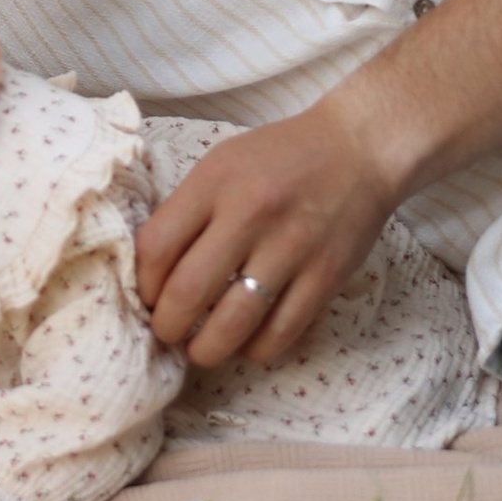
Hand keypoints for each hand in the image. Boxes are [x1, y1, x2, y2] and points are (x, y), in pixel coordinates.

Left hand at [133, 97, 402, 370]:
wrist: (358, 149)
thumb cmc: (280, 157)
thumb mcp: (222, 163)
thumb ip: (189, 209)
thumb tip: (155, 272)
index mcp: (215, 181)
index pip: (156, 246)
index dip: (142, 285)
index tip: (147, 298)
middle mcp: (250, 213)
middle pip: (188, 292)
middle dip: (168, 327)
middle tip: (168, 334)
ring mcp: (292, 246)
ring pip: (234, 322)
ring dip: (207, 349)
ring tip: (200, 351)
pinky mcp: (326, 275)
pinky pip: (281, 331)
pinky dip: (256, 349)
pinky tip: (247, 344)